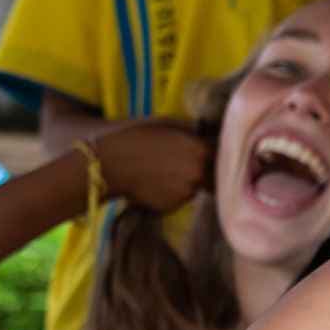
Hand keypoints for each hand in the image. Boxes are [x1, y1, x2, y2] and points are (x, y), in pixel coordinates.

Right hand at [93, 121, 210, 213]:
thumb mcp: (168, 123)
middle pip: (211, 175)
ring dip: (186, 182)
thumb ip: (192, 132)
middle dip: (203, 171)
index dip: (212, 155)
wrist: (110, 162)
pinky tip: (154, 183)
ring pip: (194, 188)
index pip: (220, 156)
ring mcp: (186, 192)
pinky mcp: (172, 206)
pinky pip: (178, 198)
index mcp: (200, 150)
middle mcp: (198, 173)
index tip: (205, 153)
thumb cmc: (136, 136)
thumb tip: (207, 135)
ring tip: (162, 172)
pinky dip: (171, 193)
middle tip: (180, 164)